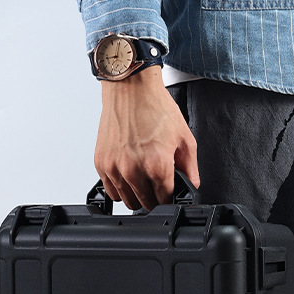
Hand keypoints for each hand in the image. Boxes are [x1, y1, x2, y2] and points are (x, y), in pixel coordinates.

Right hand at [94, 65, 198, 210]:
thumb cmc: (155, 107)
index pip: (165, 200)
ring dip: (137, 196)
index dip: (170, 198)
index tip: (171, 193)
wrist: (131, 89)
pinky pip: (110, 190)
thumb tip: (192, 183)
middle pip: (146, 204)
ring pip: (127, 201)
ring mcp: (114, 168)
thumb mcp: (184, 137)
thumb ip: (190, 166)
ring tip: (143, 181)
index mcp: (157, 165)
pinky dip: (120, 188)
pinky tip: (129, 176)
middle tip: (159, 186)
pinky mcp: (101, 163)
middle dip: (155, 199)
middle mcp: (133, 169)